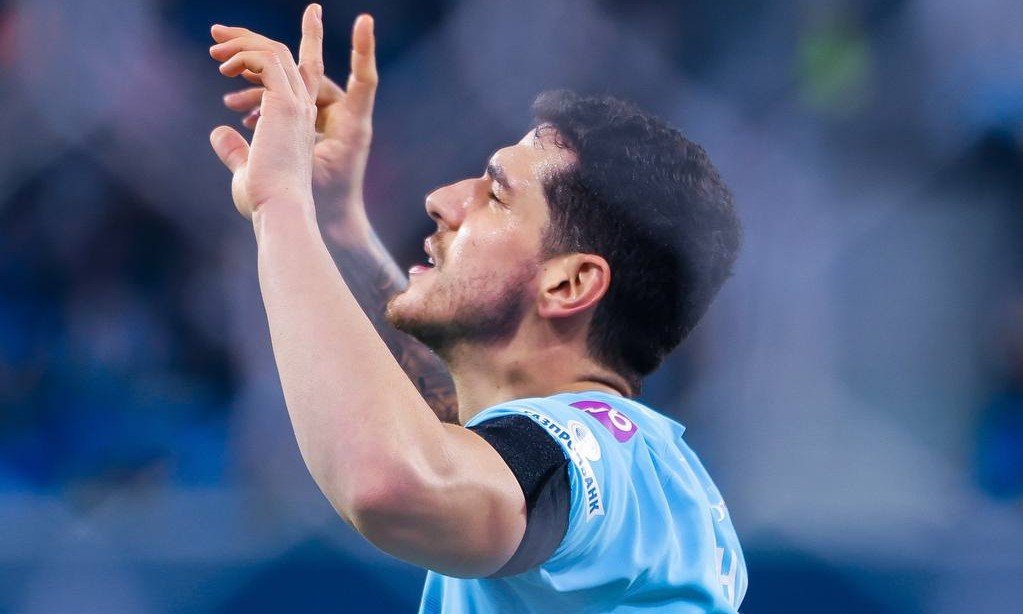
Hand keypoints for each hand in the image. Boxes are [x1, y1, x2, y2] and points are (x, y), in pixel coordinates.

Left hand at [218, 13, 378, 232]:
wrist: (280, 212)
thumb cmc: (266, 200)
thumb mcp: (246, 169)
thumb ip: (235, 150)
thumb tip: (218, 133)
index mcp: (297, 121)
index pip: (296, 75)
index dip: (272, 51)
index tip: (243, 39)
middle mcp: (302, 108)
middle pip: (283, 54)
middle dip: (249, 37)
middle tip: (217, 32)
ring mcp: (297, 104)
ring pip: (274, 51)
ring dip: (242, 42)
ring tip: (214, 48)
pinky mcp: (285, 104)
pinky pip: (266, 61)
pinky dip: (244, 56)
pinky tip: (225, 68)